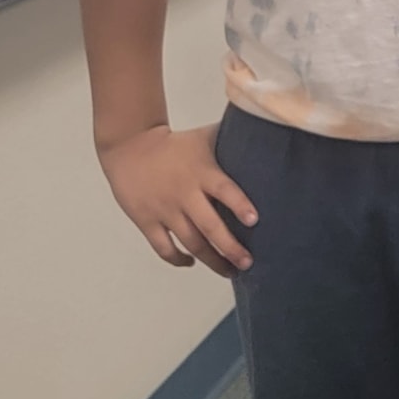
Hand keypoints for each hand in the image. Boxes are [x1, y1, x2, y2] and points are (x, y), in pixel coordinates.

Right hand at [98, 124, 256, 276]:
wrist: (130, 147)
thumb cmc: (176, 144)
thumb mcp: (206, 138)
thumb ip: (233, 140)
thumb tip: (268, 128)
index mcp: (202, 173)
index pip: (225, 190)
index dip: (239, 205)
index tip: (254, 221)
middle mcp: (184, 194)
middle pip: (209, 226)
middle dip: (230, 248)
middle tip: (248, 263)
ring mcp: (164, 210)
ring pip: (189, 242)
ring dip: (211, 260)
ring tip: (230, 271)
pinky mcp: (146, 221)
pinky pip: (163, 247)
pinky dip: (178, 259)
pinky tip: (192, 262)